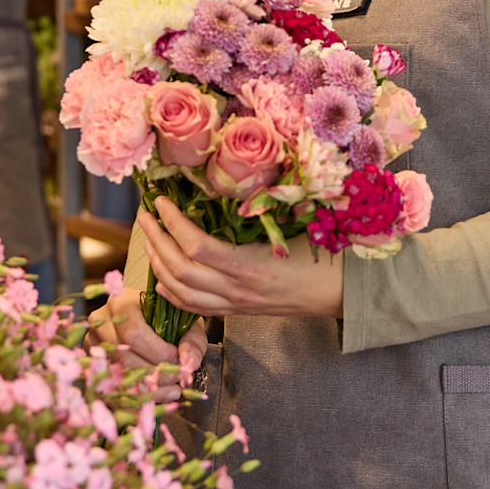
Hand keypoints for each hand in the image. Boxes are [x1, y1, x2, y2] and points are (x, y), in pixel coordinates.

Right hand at [88, 284, 208, 401]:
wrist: (146, 316)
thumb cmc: (166, 318)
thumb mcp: (185, 322)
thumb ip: (192, 341)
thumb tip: (188, 364)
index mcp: (122, 303)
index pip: (134, 333)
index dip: (158, 353)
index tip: (177, 360)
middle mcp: (102, 322)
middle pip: (124, 357)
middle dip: (155, 373)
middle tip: (177, 378)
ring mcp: (94, 343)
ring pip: (118, 374)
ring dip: (149, 388)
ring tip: (172, 389)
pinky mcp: (95, 363)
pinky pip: (114, 387)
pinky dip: (138, 396)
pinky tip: (158, 396)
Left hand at [138, 197, 344, 318]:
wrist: (344, 294)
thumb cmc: (327, 256)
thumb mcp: (299, 225)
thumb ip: (266, 207)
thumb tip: (237, 176)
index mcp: (253, 266)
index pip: (197, 248)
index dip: (173, 223)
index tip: (161, 200)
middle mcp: (239, 290)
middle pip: (180, 270)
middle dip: (156, 240)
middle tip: (145, 214)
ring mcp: (236, 304)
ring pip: (181, 292)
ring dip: (158, 265)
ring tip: (149, 239)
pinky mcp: (237, 312)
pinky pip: (195, 308)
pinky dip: (171, 293)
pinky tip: (160, 278)